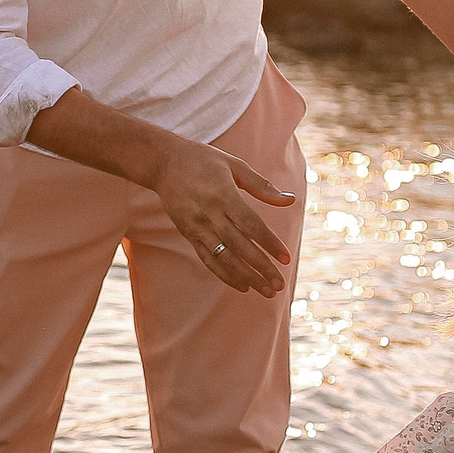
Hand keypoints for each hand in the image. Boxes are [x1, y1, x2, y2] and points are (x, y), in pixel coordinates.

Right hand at [149, 142, 297, 295]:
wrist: (163, 163)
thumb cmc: (204, 161)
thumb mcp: (235, 165)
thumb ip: (262, 186)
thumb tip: (290, 201)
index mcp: (223, 194)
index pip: (251, 225)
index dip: (269, 243)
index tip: (286, 258)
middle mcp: (209, 214)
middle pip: (240, 246)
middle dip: (261, 268)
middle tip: (280, 284)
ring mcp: (197, 227)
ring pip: (224, 258)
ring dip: (246, 277)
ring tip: (266, 291)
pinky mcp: (188, 234)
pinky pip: (208, 259)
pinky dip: (225, 275)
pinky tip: (243, 286)